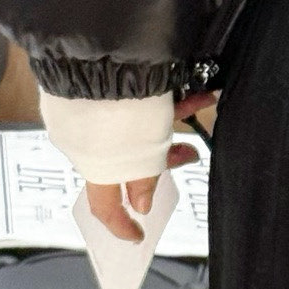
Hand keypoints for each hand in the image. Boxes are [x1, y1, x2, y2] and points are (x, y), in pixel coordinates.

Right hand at [86, 93, 214, 240]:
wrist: (104, 53)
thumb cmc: (119, 106)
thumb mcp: (142, 152)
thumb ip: (143, 180)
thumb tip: (141, 205)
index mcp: (93, 165)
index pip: (102, 206)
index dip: (120, 224)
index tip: (137, 235)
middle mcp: (89, 141)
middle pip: (129, 162)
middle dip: (163, 160)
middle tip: (187, 155)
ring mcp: (93, 112)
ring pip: (138, 129)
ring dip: (171, 125)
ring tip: (199, 109)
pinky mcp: (101, 86)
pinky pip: (136, 102)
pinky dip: (167, 101)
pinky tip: (197, 92)